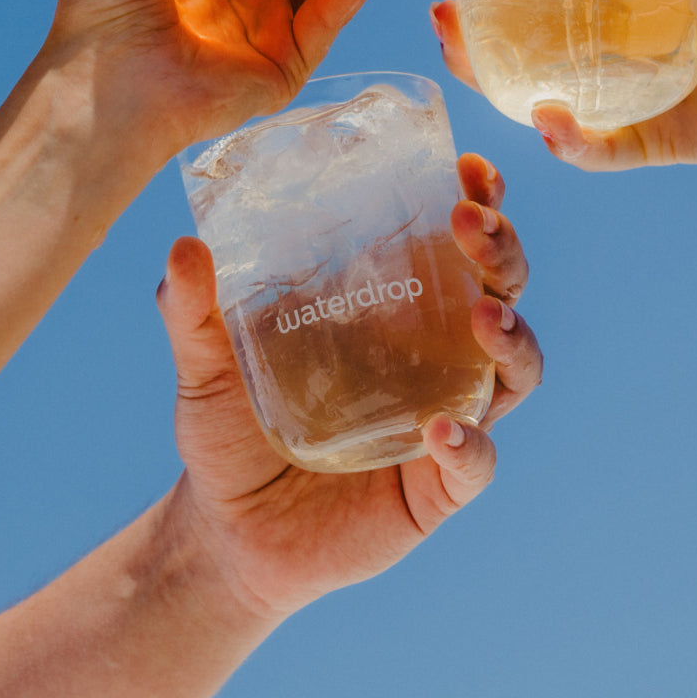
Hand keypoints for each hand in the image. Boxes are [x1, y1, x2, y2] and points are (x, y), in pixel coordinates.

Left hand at [155, 153, 540, 621]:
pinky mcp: (438, 487)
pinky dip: (470, 446)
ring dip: (511, 336)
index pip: (458, 241)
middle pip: (501, 289)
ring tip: (482, 317)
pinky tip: (442, 432)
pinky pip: (476, 464)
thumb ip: (193, 310)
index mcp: (399, 305)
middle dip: (501, 249)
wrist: (226, 532)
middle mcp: (438, 353)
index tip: (467, 165)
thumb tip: (181, 248)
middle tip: (470, 221)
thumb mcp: (204, 364)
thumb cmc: (230, 428)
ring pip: (515, 369)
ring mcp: (447, 415)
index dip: (479, 200)